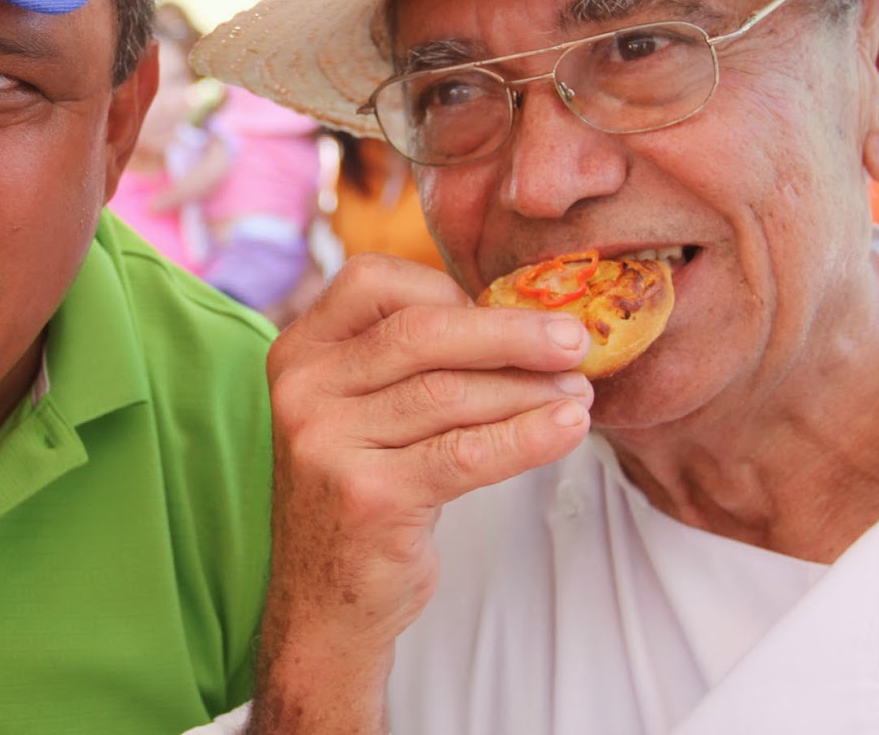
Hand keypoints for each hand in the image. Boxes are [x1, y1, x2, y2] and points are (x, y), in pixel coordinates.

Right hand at [249, 254, 592, 733]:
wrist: (325, 599)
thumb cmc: (365, 488)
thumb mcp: (361, 408)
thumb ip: (410, 359)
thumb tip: (525, 318)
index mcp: (298, 351)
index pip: (371, 280)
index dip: (447, 290)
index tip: (506, 317)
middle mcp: (302, 389)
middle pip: (421, 333)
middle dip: (511, 333)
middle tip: (576, 341)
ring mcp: (327, 443)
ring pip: (451, 393)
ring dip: (530, 389)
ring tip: (579, 394)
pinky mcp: (368, 497)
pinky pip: (466, 453)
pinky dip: (527, 437)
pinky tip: (567, 429)